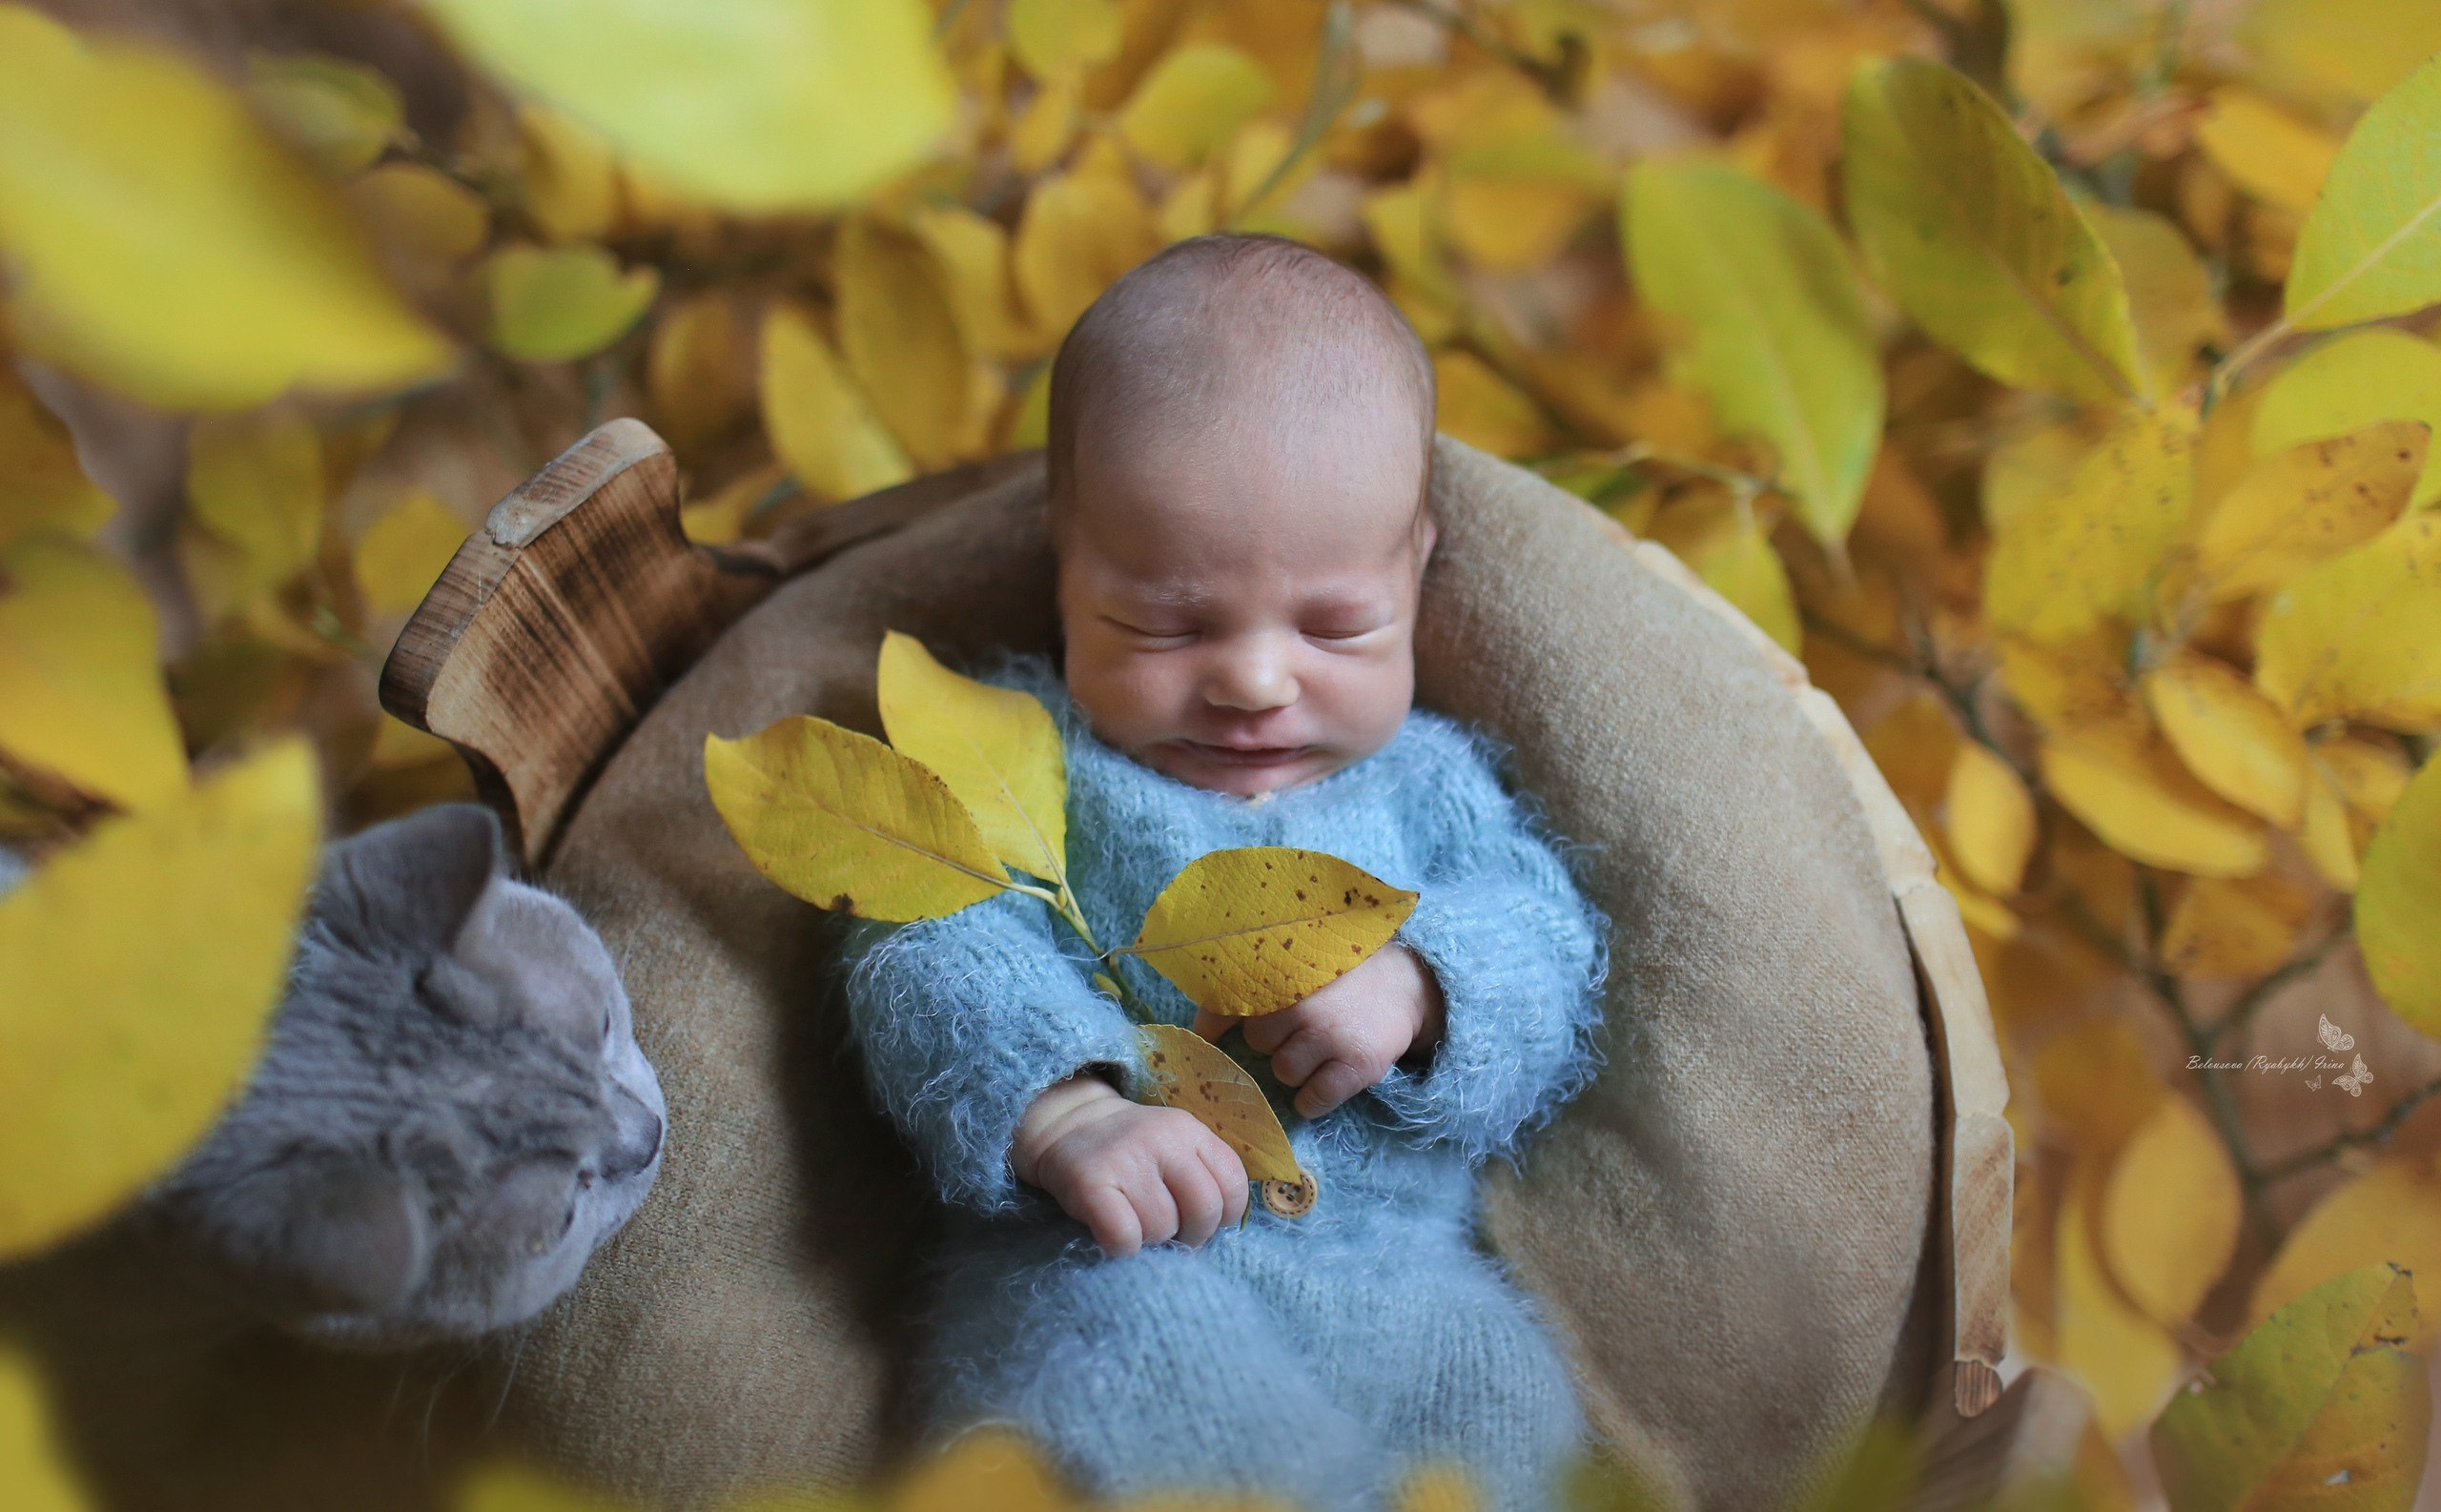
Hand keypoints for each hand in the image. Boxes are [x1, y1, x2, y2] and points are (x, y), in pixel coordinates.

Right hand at [1011, 1074, 1248, 1256]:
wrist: (1068, 1127)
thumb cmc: (1132, 1153)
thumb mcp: (1174, 1146)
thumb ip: (1203, 1174)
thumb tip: (1220, 1230)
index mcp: (1189, 1130)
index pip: (1233, 1183)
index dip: (1225, 1215)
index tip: (1204, 1221)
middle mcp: (1161, 1138)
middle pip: (1203, 1208)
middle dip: (1194, 1235)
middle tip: (1175, 1235)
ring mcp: (1124, 1158)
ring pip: (1162, 1227)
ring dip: (1152, 1238)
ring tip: (1138, 1224)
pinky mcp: (1090, 1183)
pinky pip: (1124, 1236)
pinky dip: (1123, 1247)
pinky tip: (1116, 1235)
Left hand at [1193, 943, 1445, 1119]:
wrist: (1409, 983)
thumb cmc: (1343, 973)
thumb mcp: (1300, 962)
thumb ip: (1256, 981)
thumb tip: (1203, 1027)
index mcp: (1284, 971)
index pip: (1229, 1002)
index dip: (1216, 1022)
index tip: (1210, 1037)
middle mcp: (1301, 1003)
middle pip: (1257, 1041)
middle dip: (1273, 1039)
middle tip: (1300, 1027)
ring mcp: (1329, 1035)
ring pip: (1283, 1071)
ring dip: (1295, 1066)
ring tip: (1320, 1048)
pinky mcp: (1355, 1065)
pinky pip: (1312, 1100)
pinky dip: (1313, 1098)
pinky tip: (1326, 1079)